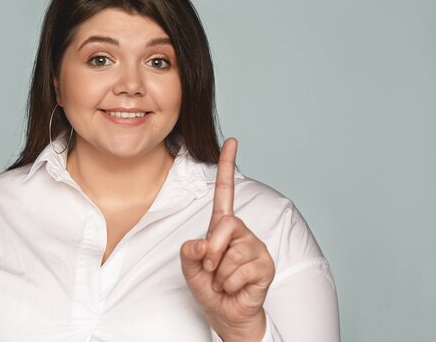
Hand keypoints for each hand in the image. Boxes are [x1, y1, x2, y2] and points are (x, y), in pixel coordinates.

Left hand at [180, 138, 274, 341]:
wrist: (227, 314)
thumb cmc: (210, 287)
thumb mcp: (190, 269)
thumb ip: (189, 253)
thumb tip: (202, 243)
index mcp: (222, 227)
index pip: (225, 192)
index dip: (227, 167)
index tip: (231, 142)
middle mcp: (242, 232)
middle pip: (226, 225)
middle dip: (213, 250)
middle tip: (211, 268)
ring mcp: (256, 247)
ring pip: (233, 252)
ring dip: (220, 273)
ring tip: (224, 280)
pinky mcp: (266, 264)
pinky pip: (242, 270)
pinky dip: (231, 284)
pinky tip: (235, 287)